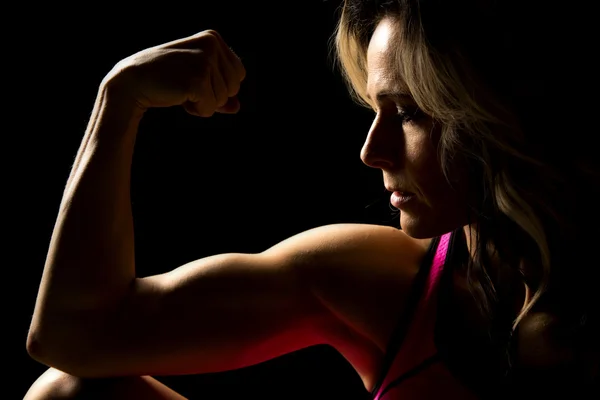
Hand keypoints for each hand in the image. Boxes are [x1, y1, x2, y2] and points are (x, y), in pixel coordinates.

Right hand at [103, 30, 245, 116]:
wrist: (133, 81)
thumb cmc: (165, 79)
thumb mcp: (196, 79)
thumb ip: (219, 90)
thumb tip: (237, 107)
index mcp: (213, 38)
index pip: (239, 74)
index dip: (219, 85)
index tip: (195, 78)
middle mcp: (211, 45)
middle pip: (234, 88)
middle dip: (213, 96)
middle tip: (186, 84)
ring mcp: (204, 61)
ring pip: (222, 100)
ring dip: (202, 103)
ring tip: (180, 89)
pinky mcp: (197, 80)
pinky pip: (210, 109)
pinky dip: (196, 110)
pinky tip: (179, 97)